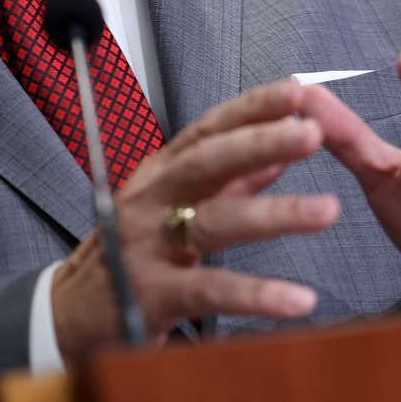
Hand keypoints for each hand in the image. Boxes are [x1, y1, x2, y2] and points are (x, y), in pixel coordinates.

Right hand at [52, 80, 338, 364]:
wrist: (74, 310)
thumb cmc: (131, 252)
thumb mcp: (176, 206)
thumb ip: (232, 180)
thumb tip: (280, 151)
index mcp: (162, 174)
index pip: (209, 131)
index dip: (251, 109)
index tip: (296, 91)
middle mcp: (151, 200)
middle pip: (206, 162)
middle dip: (260, 142)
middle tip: (312, 133)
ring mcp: (148, 244)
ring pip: (212, 220)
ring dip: (272, 214)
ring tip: (326, 210)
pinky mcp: (153, 293)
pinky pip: (209, 290)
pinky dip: (255, 294)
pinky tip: (297, 299)